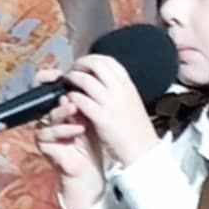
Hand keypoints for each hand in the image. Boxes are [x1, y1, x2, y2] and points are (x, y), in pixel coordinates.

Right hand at [35, 63, 105, 208]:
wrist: (89, 166)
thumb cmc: (90, 139)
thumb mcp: (90, 114)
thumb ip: (83, 98)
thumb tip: (81, 80)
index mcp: (57, 104)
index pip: (47, 86)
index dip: (48, 77)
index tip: (59, 74)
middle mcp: (47, 114)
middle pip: (40, 97)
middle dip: (49, 91)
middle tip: (63, 90)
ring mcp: (43, 128)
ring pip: (48, 115)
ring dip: (62, 112)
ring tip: (76, 110)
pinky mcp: (41, 142)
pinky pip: (49, 133)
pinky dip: (65, 130)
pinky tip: (78, 129)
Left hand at [60, 53, 158, 168]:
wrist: (142, 149)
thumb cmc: (134, 128)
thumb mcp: (130, 100)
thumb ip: (117, 88)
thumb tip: (99, 79)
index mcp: (127, 83)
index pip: (106, 60)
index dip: (90, 59)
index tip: (82, 66)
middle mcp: (119, 88)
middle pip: (94, 64)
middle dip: (79, 65)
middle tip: (71, 73)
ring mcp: (109, 102)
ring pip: (84, 79)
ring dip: (72, 79)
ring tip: (67, 86)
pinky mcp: (100, 117)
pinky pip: (80, 99)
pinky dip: (71, 97)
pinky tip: (69, 102)